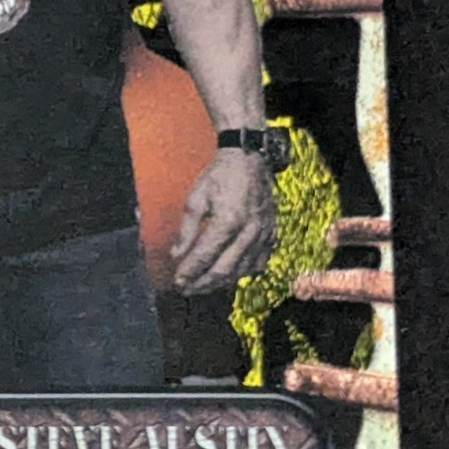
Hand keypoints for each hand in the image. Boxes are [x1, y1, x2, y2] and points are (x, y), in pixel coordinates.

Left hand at [171, 149, 276, 294]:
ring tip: (202, 286)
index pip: (206, 255)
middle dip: (203, 283)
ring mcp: (263, 235)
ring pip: (242, 271)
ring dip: (220, 282)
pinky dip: (241, 274)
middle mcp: (249, 231)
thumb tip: (177, 254)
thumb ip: (187, 229)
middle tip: (187, 289)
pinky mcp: (271, 235)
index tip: (178, 281)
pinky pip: (258, 264)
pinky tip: (228, 275)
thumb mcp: (196, 197)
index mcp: (228, 220)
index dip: (191, 271)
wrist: (249, 159)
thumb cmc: (220, 175)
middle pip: (224, 269)